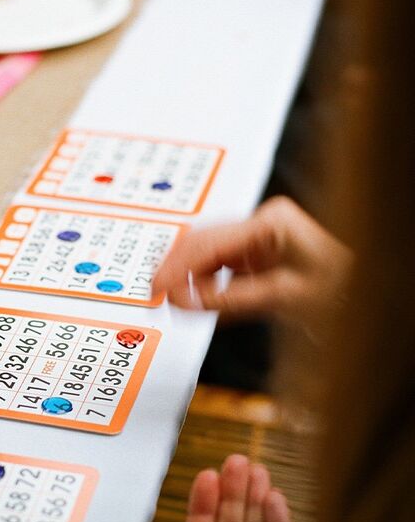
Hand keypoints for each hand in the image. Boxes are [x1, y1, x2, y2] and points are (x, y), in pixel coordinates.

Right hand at [151, 196, 351, 326]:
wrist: (369, 298)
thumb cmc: (344, 291)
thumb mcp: (283, 298)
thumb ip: (228, 300)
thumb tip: (183, 299)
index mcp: (270, 221)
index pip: (208, 242)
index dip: (176, 267)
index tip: (156, 288)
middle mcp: (264, 223)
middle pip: (203, 242)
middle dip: (177, 268)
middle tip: (154, 292)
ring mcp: (261, 239)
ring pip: (209, 254)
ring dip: (190, 276)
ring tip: (171, 297)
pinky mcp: (261, 257)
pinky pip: (222, 266)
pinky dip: (207, 282)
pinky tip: (196, 295)